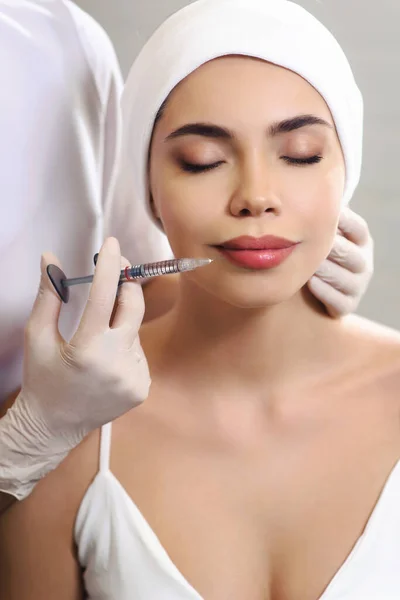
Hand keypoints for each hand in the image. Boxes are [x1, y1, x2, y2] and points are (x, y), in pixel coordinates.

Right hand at [0, 237, 149, 499]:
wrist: (54, 427)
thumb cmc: (42, 380)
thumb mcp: (38, 337)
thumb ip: (49, 296)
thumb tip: (51, 258)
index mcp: (88, 351)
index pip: (105, 297)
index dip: (111, 267)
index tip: (113, 245)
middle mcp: (117, 364)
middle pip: (133, 307)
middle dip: (126, 286)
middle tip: (117, 272)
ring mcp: (134, 378)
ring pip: (134, 330)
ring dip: (120, 322)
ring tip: (97, 337)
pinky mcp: (143, 387)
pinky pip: (138, 351)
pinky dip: (125, 344)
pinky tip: (106, 358)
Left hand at [308, 207, 373, 317]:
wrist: (314, 294)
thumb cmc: (314, 253)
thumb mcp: (322, 232)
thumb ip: (317, 213)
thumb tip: (300, 179)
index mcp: (361, 240)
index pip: (357, 227)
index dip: (341, 221)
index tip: (319, 216)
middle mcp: (364, 262)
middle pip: (348, 252)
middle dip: (326, 247)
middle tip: (302, 240)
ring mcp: (358, 285)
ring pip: (341, 276)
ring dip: (321, 269)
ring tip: (303, 262)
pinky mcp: (347, 306)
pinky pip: (336, 299)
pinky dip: (321, 291)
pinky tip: (308, 282)